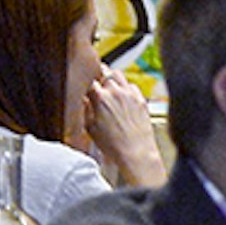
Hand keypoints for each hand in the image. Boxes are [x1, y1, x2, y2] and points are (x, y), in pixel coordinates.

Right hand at [81, 68, 166, 187]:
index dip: (85, 83)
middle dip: (99, 77)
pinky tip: (123, 97)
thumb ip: (85, 110)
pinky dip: (126, 88)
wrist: (136, 152)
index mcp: (101, 98)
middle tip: (96, 85)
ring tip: (109, 88)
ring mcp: (130, 94)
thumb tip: (84, 100)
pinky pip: (132, 86)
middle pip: (104, 72)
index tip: (84, 88)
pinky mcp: (141, 99)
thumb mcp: (90, 128)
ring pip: (118, 75)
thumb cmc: (114, 145)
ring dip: (112, 79)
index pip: (89, 80)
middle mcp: (116, 92)